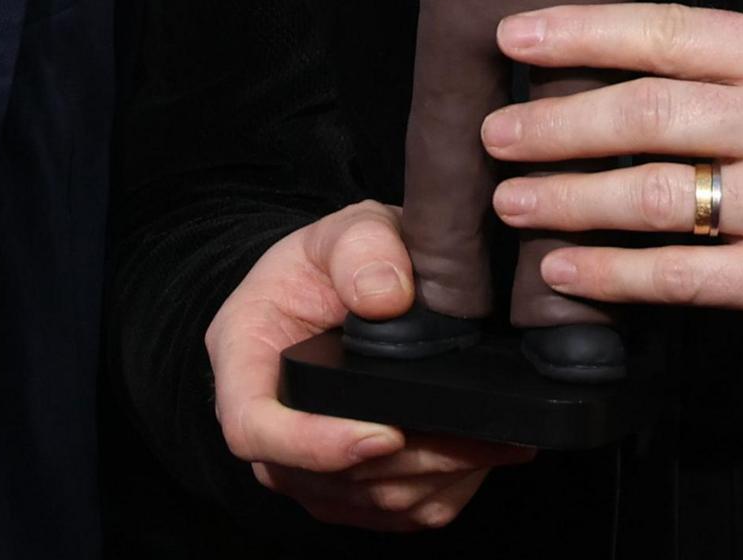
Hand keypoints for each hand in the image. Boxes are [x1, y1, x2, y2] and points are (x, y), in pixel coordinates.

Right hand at [206, 200, 533, 530]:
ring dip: (437, 477)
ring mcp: (306, 468)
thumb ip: (361, 246)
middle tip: (482, 433)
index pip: (253, 429)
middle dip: (409, 460)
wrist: (335, 291)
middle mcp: (266, 429)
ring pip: (371, 500)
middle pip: (326, 477)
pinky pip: (399, 513)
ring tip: (499, 439)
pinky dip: (447, 489)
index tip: (384, 433)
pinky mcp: (351, 491)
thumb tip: (387, 298)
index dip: (314, 444)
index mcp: (243, 360)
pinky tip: (485, 452)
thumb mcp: (344, 229)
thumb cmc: (329, 264)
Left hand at [479, 5, 742, 347]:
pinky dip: (615, 274)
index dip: (582, 36)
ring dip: (569, 200)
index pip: (670, 36)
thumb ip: (737, 60)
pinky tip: (566, 270)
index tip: (513, 39)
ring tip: (513, 201)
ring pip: (656, 196)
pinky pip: (684, 276)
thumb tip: (616, 55)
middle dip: (558, 123)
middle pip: (650, 115)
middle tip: (497, 134)